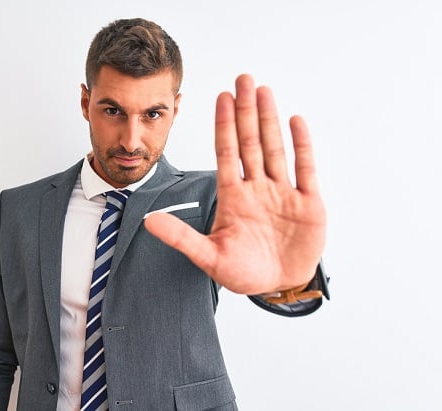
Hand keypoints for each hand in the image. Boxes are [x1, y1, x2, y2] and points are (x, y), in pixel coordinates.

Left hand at [145, 74, 325, 294]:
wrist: (279, 286)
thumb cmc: (243, 272)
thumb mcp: (209, 257)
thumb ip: (181, 238)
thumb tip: (148, 221)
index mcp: (233, 197)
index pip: (227, 153)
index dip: (224, 125)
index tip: (221, 97)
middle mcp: (257, 188)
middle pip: (251, 142)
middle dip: (246, 111)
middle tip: (243, 78)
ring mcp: (283, 193)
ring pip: (275, 148)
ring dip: (270, 120)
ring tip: (264, 91)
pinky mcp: (308, 203)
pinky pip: (305, 168)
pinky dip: (302, 146)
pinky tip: (295, 121)